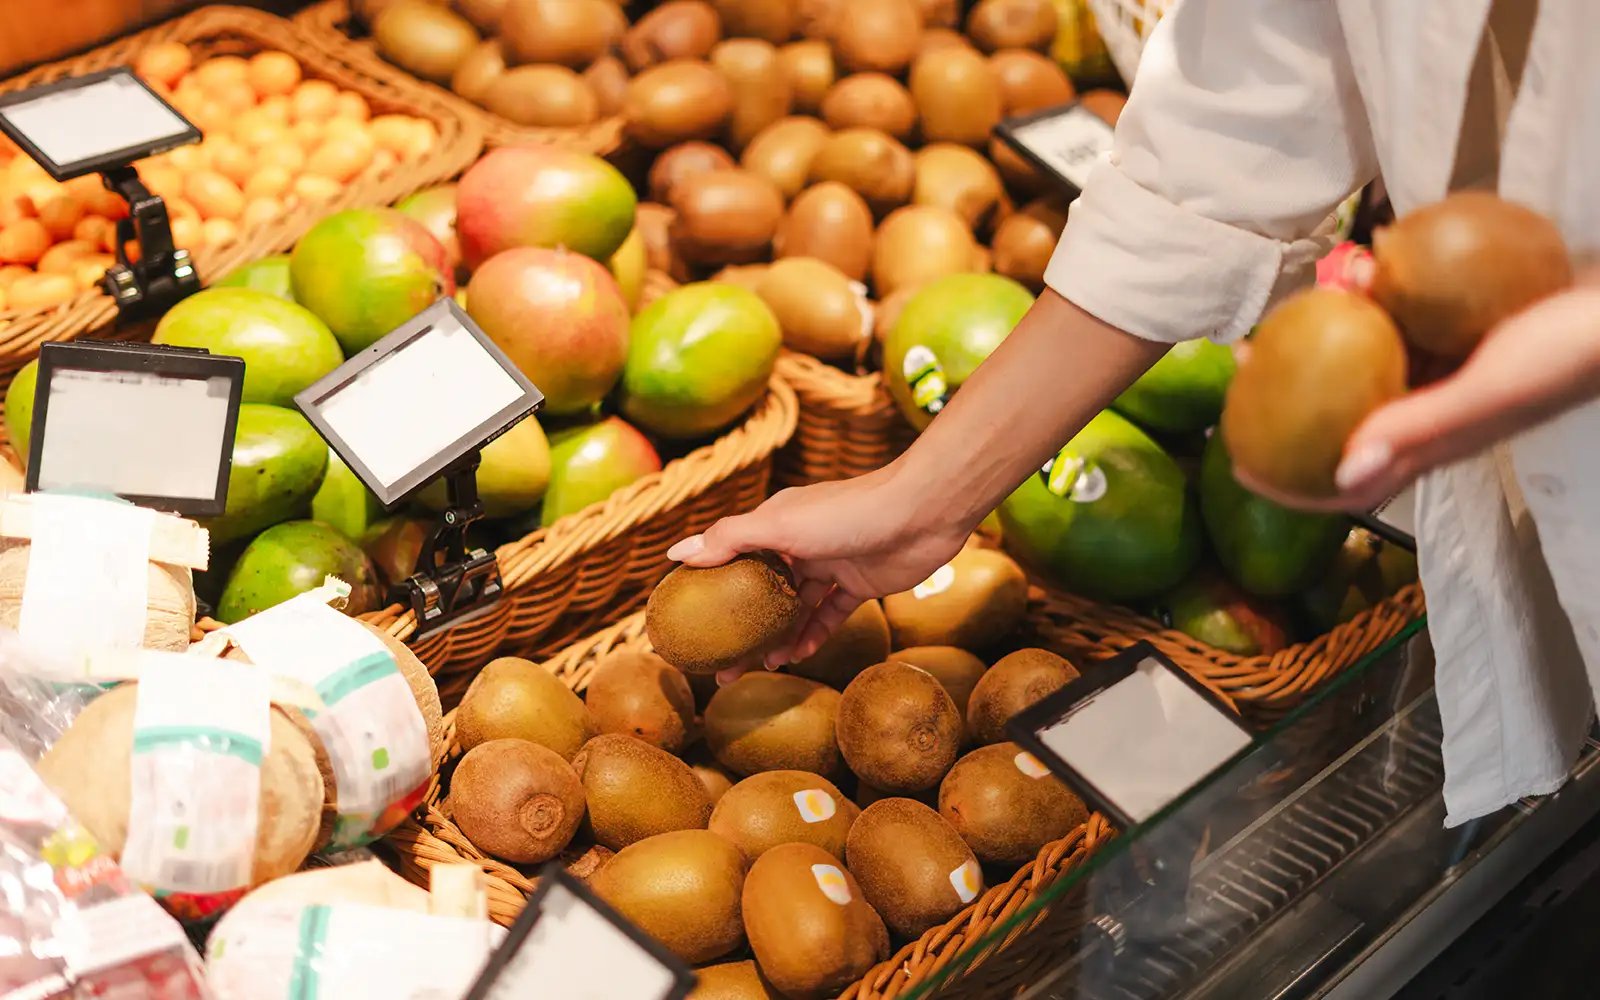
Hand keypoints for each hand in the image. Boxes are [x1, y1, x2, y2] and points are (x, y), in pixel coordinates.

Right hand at [666, 467, 972, 682]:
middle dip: (742, 625)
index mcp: (775, 522)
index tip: (688, 619)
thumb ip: (729, 539)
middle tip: (723, 663)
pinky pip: (830, 614)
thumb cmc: (848, 512)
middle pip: (762, 589)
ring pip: (795, 606)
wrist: (921, 513)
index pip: (731, 555)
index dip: (709, 586)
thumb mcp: (780, 524)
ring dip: (778, 635)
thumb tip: (676, 553)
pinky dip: (815, 633)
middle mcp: (799, 541)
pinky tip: (799, 655)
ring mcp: (830, 563)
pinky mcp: (860, 584)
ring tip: (761, 666)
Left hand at [1236, 281, 1599, 512]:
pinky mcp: (1462, 333)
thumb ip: (1420, 428)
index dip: (1289, 484)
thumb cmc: (1572, 349)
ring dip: (1332, 328)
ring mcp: (1447, 371)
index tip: (1234, 462)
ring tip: (1313, 291)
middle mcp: (1433, 413)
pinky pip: (1403, 322)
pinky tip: (1371, 263)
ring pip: (1366, 360)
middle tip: (1249, 352)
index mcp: (1434, 443)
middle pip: (1341, 414)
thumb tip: (1342, 473)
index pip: (1347, 482)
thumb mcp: (1492, 389)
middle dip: (1288, 390)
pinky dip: (1380, 298)